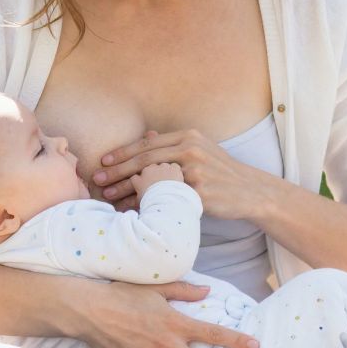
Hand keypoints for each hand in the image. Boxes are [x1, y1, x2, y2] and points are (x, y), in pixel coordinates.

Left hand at [94, 128, 282, 221]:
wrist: (249, 191)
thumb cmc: (221, 171)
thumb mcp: (200, 150)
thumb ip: (174, 144)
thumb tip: (147, 137)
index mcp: (188, 136)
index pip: (147, 144)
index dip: (122, 153)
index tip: (104, 162)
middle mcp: (191, 150)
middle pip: (145, 160)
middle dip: (117, 171)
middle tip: (96, 180)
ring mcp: (195, 171)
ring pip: (151, 180)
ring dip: (126, 189)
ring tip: (107, 197)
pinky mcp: (199, 192)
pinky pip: (164, 199)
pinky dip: (145, 204)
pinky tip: (131, 210)